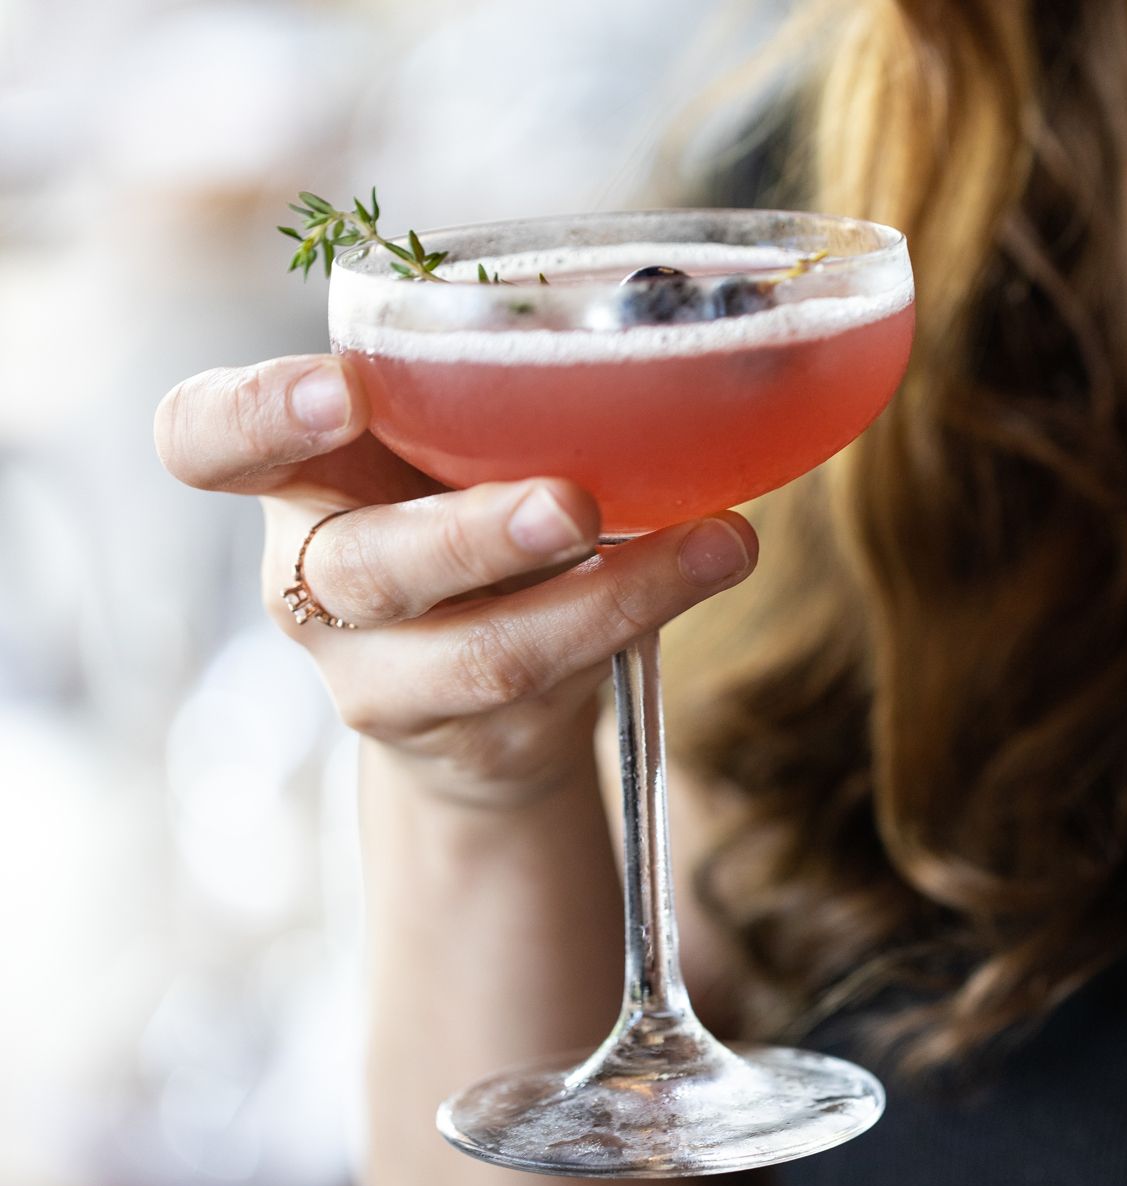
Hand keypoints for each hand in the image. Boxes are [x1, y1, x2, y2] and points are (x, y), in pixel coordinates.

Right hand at [155, 354, 756, 806]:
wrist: (481, 703)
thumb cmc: (460, 518)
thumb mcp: (442, 448)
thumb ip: (481, 392)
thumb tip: (663, 306)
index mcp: (295, 475)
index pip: (205, 440)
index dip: (252, 417)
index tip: (338, 389)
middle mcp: (315, 579)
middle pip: (363, 568)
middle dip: (469, 537)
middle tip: (568, 503)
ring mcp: (384, 675)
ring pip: (482, 651)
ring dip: (605, 597)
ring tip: (709, 547)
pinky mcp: (470, 733)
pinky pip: (560, 684)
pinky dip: (648, 617)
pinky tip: (717, 561)